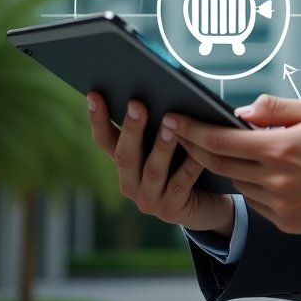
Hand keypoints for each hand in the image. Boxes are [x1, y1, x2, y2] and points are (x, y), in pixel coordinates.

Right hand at [86, 93, 234, 236]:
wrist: (205, 205)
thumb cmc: (185, 165)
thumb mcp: (168, 147)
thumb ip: (159, 127)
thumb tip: (162, 91)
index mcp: (125, 164)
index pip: (105, 140)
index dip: (98, 120)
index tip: (94, 95)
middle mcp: (131, 183)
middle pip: (125, 155)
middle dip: (131, 129)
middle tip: (137, 104)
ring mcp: (149, 200)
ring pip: (153, 170)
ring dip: (161, 146)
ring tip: (170, 123)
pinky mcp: (171, 210)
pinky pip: (181, 184)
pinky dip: (190, 166)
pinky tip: (198, 152)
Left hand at [169, 95, 300, 234]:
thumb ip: (275, 109)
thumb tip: (240, 112)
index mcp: (279, 148)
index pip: (221, 139)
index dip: (193, 130)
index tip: (175, 120)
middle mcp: (275, 179)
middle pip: (220, 164)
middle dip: (197, 148)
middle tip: (183, 135)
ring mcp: (279, 205)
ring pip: (238, 183)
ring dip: (230, 167)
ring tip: (234, 152)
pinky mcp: (286, 223)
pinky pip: (257, 203)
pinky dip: (254, 187)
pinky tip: (265, 175)